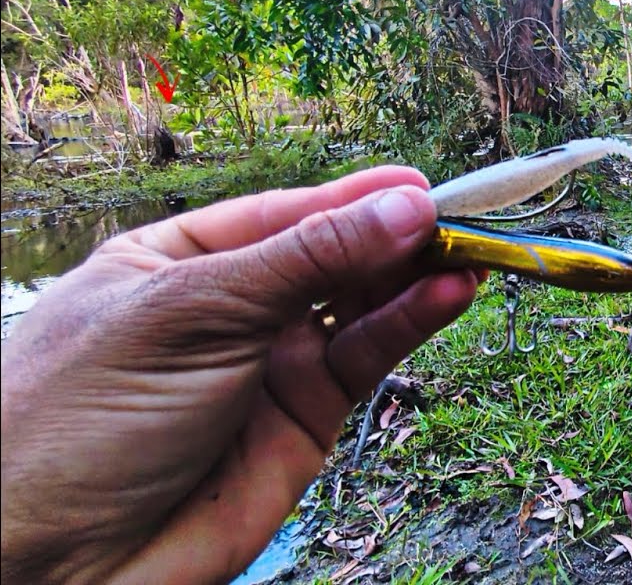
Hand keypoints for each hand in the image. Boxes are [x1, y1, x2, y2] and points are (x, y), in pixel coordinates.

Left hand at [1, 166, 479, 584]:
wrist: (60, 562)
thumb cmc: (86, 413)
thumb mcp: (195, 311)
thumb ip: (307, 258)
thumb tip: (403, 205)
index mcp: (180, 260)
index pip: (283, 213)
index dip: (352, 198)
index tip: (418, 183)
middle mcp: (233, 308)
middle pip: (332, 256)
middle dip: (395, 235)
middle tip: (464, 216)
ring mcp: (272, 363)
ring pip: (361, 306)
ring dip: (416, 278)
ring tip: (471, 253)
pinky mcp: (307, 418)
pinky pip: (368, 359)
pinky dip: (411, 325)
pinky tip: (446, 296)